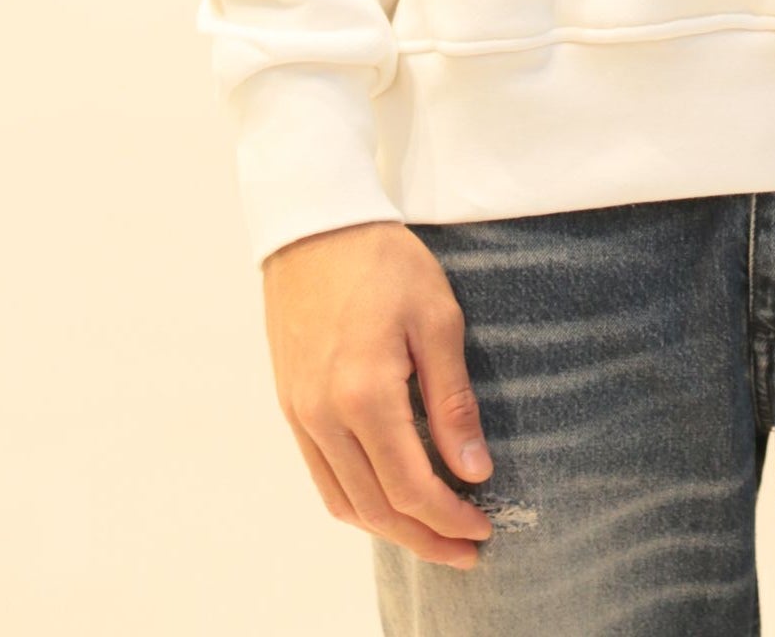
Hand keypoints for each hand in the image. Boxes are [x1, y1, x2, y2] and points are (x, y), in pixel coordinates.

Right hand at [262, 220, 495, 569]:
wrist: (314, 224)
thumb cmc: (383, 261)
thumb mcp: (437, 319)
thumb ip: (453, 401)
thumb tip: (474, 471)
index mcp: (364, 395)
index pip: (411, 487)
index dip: (450, 518)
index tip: (484, 529)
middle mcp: (323, 416)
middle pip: (376, 508)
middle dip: (425, 538)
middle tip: (467, 550)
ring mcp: (300, 414)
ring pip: (344, 502)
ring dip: (390, 529)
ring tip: (433, 535)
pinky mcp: (290, 405)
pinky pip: (322, 476)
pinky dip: (357, 502)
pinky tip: (388, 500)